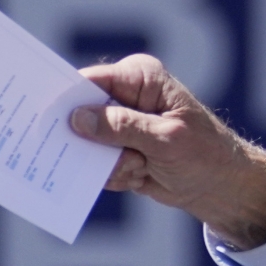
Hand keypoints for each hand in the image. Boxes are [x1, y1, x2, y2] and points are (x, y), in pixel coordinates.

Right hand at [70, 54, 265, 249]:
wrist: (219, 187)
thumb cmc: (204, 154)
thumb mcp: (165, 139)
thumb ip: (122, 127)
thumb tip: (77, 119)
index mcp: (140, 78)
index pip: (91, 81)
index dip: (66, 97)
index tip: (45, 114)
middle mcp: (125, 96)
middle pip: (80, 113)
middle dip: (93, 142)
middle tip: (115, 155)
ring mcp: (118, 124)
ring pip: (86, 146)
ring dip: (112, 164)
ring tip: (143, 167)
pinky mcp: (115, 149)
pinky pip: (95, 165)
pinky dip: (117, 176)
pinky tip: (142, 176)